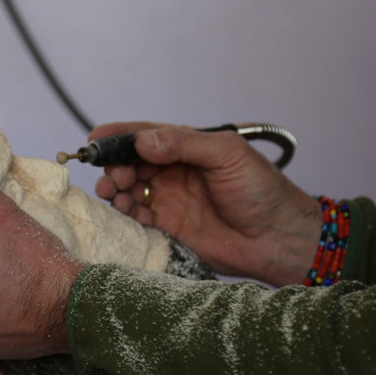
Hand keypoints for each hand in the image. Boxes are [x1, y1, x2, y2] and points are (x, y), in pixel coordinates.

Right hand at [92, 122, 321, 286]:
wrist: (279, 238)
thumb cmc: (261, 190)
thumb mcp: (226, 155)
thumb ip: (184, 144)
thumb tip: (142, 141)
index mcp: (186, 148)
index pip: (144, 136)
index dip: (118, 137)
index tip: (96, 139)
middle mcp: (172, 172)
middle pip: (130, 164)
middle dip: (114, 166)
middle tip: (115, 176)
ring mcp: (168, 201)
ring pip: (128, 191)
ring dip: (115, 190)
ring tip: (114, 194)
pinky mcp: (168, 229)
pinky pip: (136, 219)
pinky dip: (125, 214)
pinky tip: (126, 212)